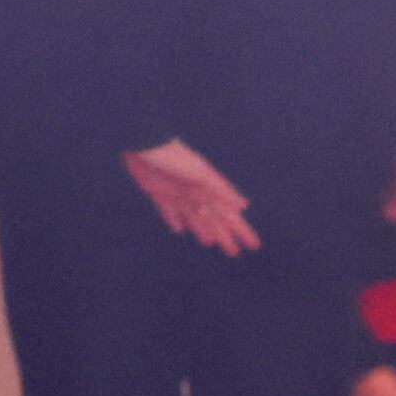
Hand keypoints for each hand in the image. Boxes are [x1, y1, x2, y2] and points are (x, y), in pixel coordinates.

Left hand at [124, 138, 262, 256]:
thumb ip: (221, 190)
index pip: (229, 215)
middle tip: (235, 253)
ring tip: (211, 244)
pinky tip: (180, 230)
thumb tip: (243, 205)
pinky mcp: (159, 192)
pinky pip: (170, 211)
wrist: (143, 142)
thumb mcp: (199, 175)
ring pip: (195, 217)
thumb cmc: (173, 157)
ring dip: (204, 230)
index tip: (253, 245)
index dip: (241, 230)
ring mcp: (178, 193)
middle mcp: (196, 192)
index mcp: (208, 189)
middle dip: (225, 235)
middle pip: (214, 219)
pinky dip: (175, 221)